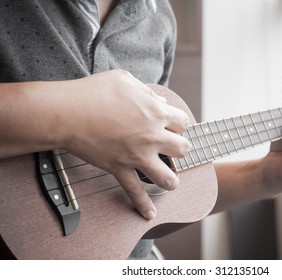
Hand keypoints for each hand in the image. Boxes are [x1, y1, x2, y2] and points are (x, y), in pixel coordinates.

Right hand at [63, 70, 190, 218]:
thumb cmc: (94, 92)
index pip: (183, 122)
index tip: (173, 126)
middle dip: (180, 148)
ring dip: (171, 180)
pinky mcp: (120, 169)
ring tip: (170, 179)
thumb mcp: (125, 79)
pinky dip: (143, 205)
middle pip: (183, 149)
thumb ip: (147, 91)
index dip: (179, 124)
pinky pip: (136, 192)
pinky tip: (150, 213)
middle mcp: (152, 137)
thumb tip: (160, 101)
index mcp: (156, 113)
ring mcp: (137, 156)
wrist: (66, 112)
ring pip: (168, 177)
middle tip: (172, 149)